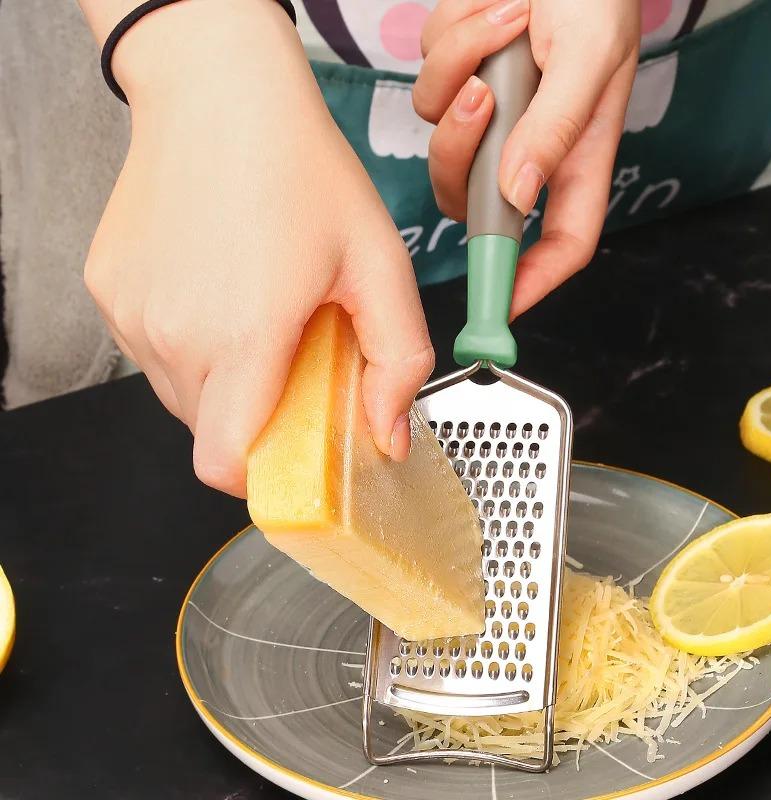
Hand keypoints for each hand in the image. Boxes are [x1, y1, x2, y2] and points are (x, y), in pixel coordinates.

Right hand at [81, 1, 433, 496]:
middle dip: (257, 416)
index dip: (262, 471)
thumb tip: (386, 436)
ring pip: (181, 394)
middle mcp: (174, 333)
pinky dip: (191, 342)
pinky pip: (153, 350)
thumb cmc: (300, 168)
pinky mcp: (109, 291)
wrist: (218, 92)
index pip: (226, 463)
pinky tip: (217, 288)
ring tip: (255, 313)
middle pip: (211, 432)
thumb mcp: (378, 263)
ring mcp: (132, 313)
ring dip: (224, 377)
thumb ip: (397, 361)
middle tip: (291, 357)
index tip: (295, 447)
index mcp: (244, 334)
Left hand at [414, 0, 639, 316]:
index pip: (562, 242)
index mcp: (575, 156)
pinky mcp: (458, 85)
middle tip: (483, 96)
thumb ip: (555, 128)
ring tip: (506, 23)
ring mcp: (489, 120)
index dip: (532, 281)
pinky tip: (490, 12)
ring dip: (460, 81)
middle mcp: (528, 150)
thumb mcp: (589, 56)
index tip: (500, 309)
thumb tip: (516, 195)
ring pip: (441, 145)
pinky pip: (429, 89)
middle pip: (473, 204)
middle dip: (463, 156)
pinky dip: (452, 46)